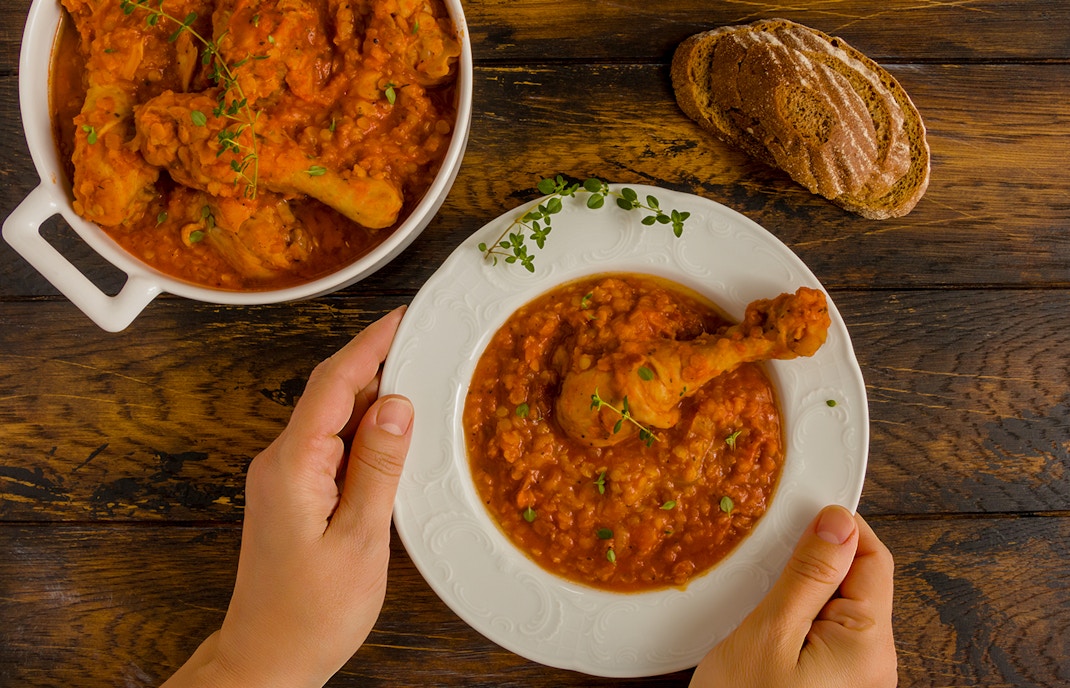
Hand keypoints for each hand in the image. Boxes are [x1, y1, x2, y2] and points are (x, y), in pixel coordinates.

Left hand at [163, 308, 413, 687]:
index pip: (334, 383)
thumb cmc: (312, 613)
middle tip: (430, 349)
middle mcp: (281, 461)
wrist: (267, 659)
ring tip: (425, 390)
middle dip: (380, 366)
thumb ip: (379, 467)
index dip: (371, 344)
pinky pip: (333, 447)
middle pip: (333, 394)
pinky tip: (397, 442)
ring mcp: (284, 477)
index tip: (405, 317)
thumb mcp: (360, 539)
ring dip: (376, 403)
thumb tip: (398, 404)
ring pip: (335, 420)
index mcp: (292, 465)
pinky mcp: (294, 493)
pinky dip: (366, 436)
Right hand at [690, 505, 896, 687]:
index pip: (872, 557)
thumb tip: (839, 521)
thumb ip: (809, 577)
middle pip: (857, 582)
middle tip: (765, 563)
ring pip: (837, 609)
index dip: (836, 528)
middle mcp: (875, 664)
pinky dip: (797, 621)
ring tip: (760, 601)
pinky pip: (825, 637)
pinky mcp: (833, 687)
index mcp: (869, 645)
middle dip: (813, 563)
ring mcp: (857, 679)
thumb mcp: (769, 634)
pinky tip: (765, 629)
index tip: (796, 514)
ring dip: (801, 593)